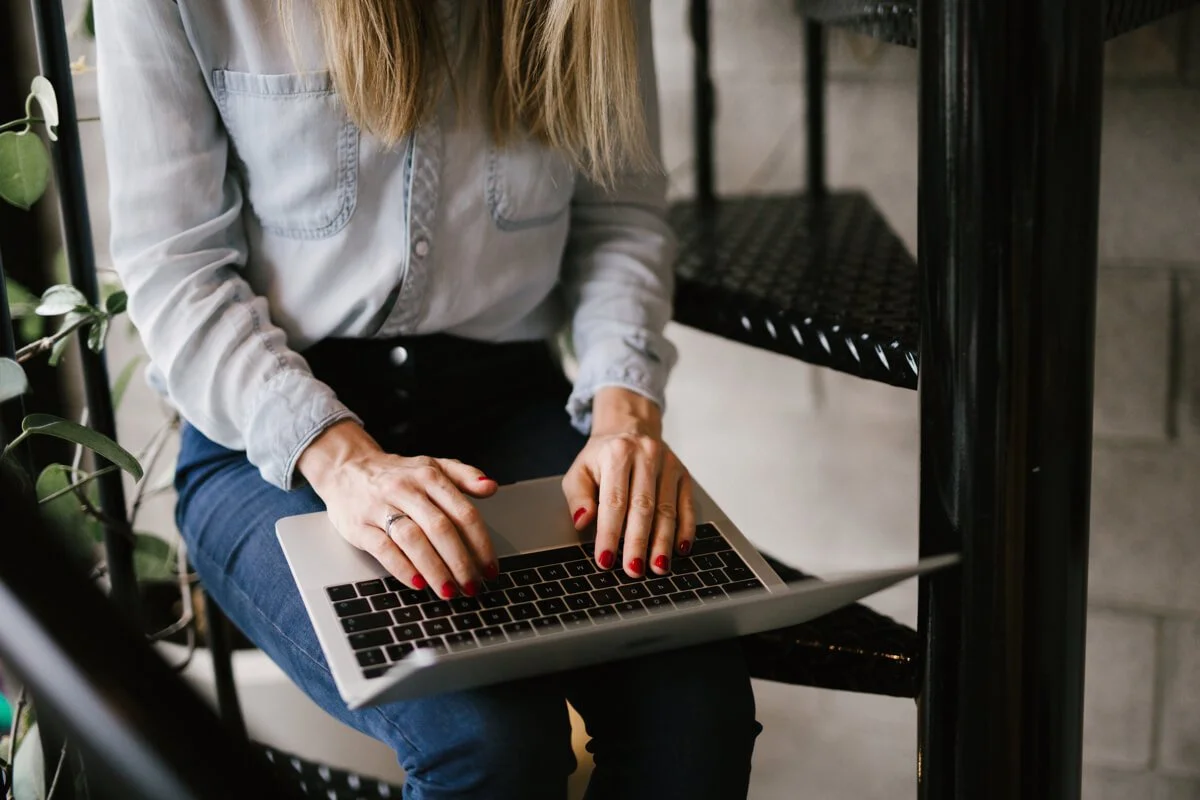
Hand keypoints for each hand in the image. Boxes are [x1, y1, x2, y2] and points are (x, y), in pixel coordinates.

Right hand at [297, 420, 498, 597]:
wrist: (346, 468)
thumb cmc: (397, 475)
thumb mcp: (433, 466)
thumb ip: (464, 476)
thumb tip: (491, 487)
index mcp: (430, 476)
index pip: (462, 512)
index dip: (481, 543)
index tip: (490, 567)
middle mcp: (407, 489)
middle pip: (440, 528)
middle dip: (461, 562)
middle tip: (472, 586)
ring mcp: (381, 507)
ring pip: (413, 539)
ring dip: (434, 569)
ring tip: (448, 591)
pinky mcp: (359, 525)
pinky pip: (383, 549)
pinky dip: (402, 568)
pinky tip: (417, 583)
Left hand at [562, 388, 694, 577]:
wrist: (630, 427)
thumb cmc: (602, 456)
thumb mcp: (579, 470)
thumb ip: (578, 496)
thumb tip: (582, 521)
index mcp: (617, 454)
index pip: (614, 501)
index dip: (610, 533)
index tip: (605, 560)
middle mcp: (646, 456)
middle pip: (644, 507)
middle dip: (638, 542)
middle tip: (634, 570)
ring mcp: (669, 465)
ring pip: (667, 510)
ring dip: (663, 542)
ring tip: (658, 567)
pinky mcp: (683, 474)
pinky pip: (687, 506)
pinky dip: (686, 530)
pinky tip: (680, 549)